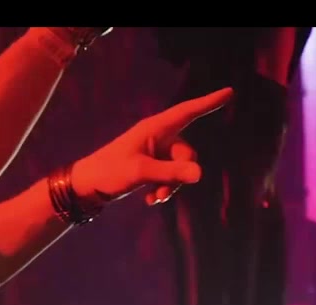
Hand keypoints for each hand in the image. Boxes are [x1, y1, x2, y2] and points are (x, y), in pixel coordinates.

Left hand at [70, 87, 233, 206]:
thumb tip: (199, 174)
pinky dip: (163, 189)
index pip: (187, 112)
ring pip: (179, 169)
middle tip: (164, 190)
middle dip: (181, 173)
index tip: (230, 92)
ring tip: (154, 199)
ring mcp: (154, 153)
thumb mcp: (140, 172)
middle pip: (187, 152)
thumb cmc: (109, 172)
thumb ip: (170, 172)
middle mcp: (157, 138)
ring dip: (171, 186)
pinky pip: (169, 177)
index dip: (208, 103)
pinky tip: (150, 200)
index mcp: (154, 129)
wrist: (85, 187)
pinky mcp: (150, 168)